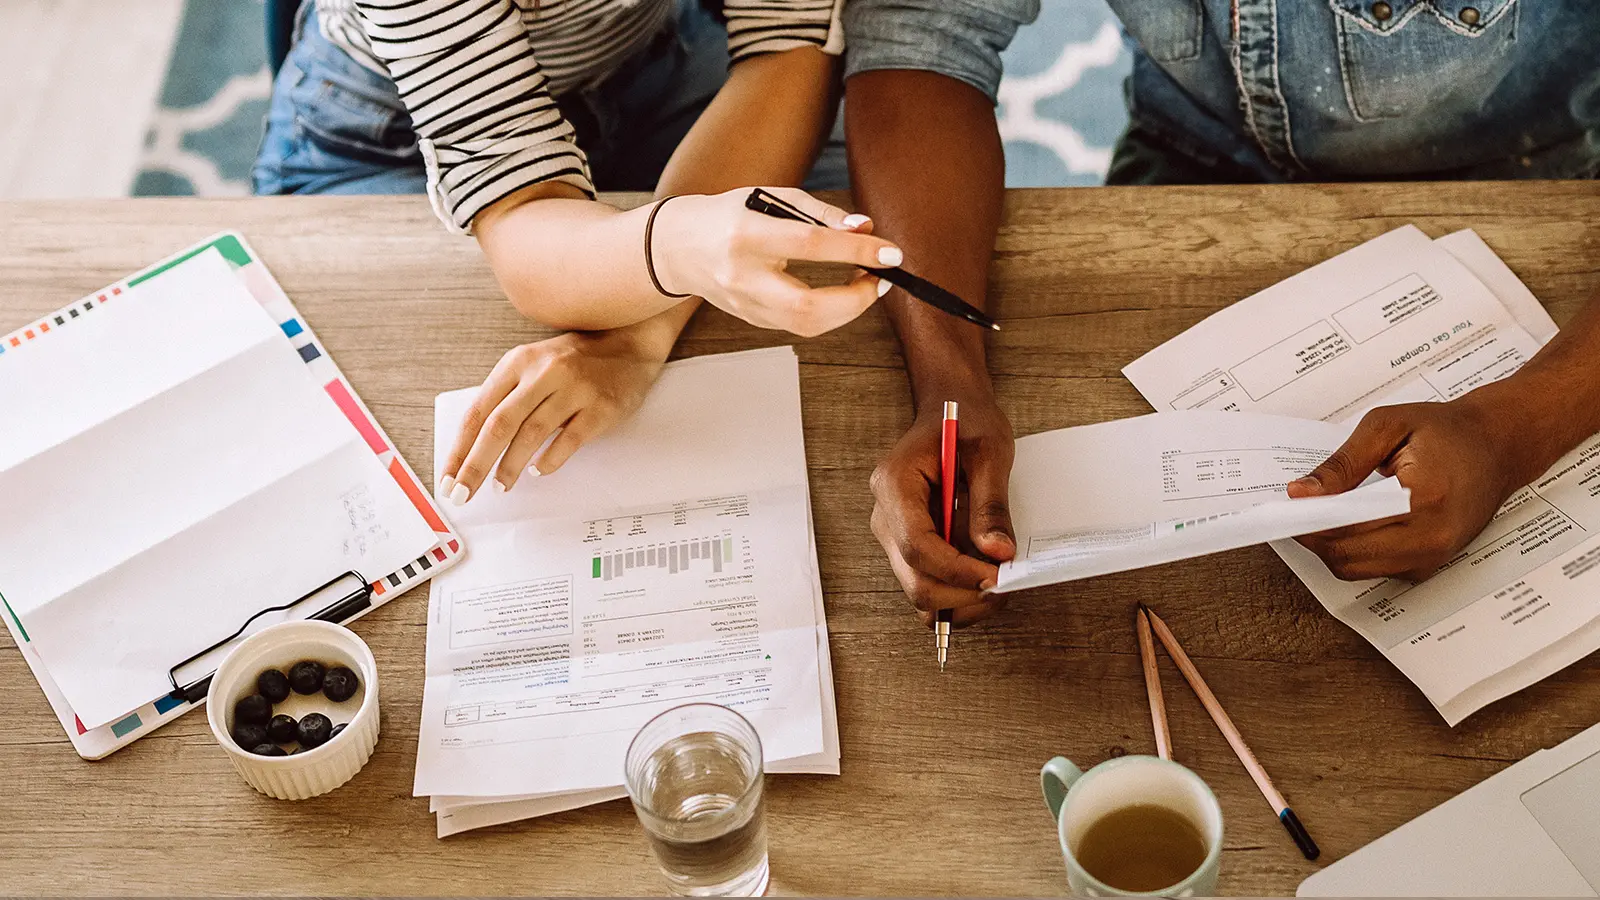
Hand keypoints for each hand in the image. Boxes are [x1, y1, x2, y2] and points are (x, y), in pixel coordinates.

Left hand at [438, 327, 668, 503]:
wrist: (629, 344)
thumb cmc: (575, 361)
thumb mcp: (534, 366)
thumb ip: (508, 396)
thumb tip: (475, 445)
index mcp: (518, 362)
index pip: (478, 410)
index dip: (459, 448)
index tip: (448, 477)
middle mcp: (543, 372)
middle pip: (499, 425)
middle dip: (476, 465)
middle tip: (462, 493)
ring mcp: (573, 389)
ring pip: (531, 434)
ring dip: (510, 466)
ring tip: (500, 487)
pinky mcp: (600, 407)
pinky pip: (569, 440)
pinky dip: (549, 460)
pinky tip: (537, 471)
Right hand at [652, 187, 901, 336]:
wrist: (677, 248)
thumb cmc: (731, 215)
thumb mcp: (771, 199)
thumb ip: (821, 214)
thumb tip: (866, 229)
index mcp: (746, 235)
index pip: (810, 245)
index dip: (857, 250)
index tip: (891, 252)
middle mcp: (742, 276)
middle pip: (807, 306)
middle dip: (855, 299)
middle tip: (880, 279)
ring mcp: (744, 305)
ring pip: (806, 325)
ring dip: (847, 310)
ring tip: (865, 284)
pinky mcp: (751, 320)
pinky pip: (799, 325)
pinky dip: (829, 312)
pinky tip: (841, 295)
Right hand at [869, 396, 1016, 627]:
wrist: (951, 409)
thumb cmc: (966, 422)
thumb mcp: (989, 452)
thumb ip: (990, 504)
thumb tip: (997, 553)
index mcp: (895, 484)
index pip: (916, 545)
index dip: (956, 569)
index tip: (996, 576)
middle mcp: (885, 515)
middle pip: (914, 579)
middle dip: (961, 593)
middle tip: (1004, 586)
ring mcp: (893, 534)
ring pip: (919, 591)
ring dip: (960, 601)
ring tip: (998, 585)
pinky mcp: (909, 546)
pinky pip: (927, 585)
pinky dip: (956, 595)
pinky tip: (983, 581)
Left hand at [1288, 397, 1531, 581]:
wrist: (1500, 445)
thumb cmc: (1447, 431)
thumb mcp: (1387, 426)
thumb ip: (1341, 464)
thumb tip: (1301, 493)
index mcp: (1424, 501)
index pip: (1347, 528)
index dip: (1307, 520)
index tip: (1284, 505)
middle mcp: (1432, 540)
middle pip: (1346, 557)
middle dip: (1312, 535)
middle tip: (1296, 507)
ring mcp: (1433, 558)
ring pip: (1355, 569)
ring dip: (1329, 545)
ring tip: (1320, 511)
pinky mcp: (1430, 565)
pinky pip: (1374, 568)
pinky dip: (1352, 549)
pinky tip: (1346, 521)